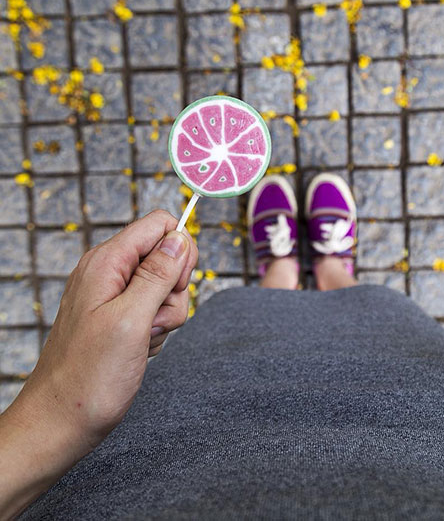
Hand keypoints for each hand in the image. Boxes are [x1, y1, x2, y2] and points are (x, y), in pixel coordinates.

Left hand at [0, 210, 197, 517]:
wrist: (62, 420)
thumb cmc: (90, 375)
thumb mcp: (131, 319)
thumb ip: (158, 274)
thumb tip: (180, 237)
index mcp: (107, 262)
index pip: (159, 225)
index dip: (179, 248)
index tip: (175, 283)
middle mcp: (110, 271)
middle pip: (168, 257)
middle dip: (174, 289)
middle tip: (154, 318)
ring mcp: (115, 295)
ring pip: (167, 287)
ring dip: (167, 315)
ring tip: (143, 338)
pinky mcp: (121, 316)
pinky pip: (157, 309)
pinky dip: (158, 328)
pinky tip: (140, 347)